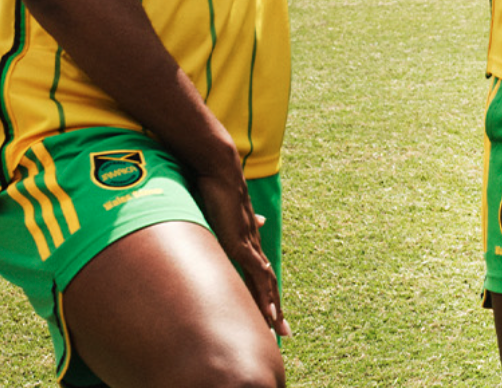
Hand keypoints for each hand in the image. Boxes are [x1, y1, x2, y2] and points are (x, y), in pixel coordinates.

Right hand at [195, 166, 290, 335]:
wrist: (219, 169)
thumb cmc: (216, 185)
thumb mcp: (223, 209)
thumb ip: (239, 220)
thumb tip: (261, 221)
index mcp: (246, 239)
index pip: (260, 273)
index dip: (266, 293)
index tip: (272, 311)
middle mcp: (252, 243)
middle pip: (268, 283)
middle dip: (275, 308)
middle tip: (284, 332)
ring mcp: (249, 244)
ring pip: (265, 284)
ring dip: (272, 308)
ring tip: (278, 331)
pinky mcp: (241, 244)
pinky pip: (255, 275)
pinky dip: (263, 295)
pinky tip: (268, 312)